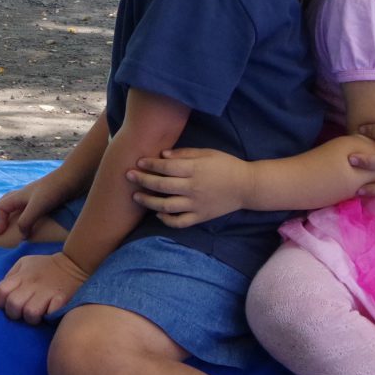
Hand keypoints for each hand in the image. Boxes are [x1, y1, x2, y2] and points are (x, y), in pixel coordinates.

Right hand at [0, 176, 67, 246]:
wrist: (74, 177)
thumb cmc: (53, 190)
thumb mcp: (36, 207)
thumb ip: (26, 221)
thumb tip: (22, 236)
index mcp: (20, 195)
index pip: (1, 207)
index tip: (1, 233)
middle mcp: (26, 194)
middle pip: (7, 200)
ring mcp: (37, 195)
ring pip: (18, 202)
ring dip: (12, 210)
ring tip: (11, 217)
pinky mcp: (48, 197)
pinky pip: (31, 205)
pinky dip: (25, 211)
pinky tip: (33, 216)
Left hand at [0, 249, 90, 324]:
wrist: (75, 263)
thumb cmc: (46, 266)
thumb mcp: (25, 263)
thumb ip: (12, 276)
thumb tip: (2, 294)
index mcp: (22, 276)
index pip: (0, 291)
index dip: (0, 302)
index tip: (7, 305)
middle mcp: (32, 283)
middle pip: (13, 305)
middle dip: (14, 313)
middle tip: (22, 312)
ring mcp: (47, 292)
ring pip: (30, 313)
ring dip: (31, 318)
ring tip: (37, 314)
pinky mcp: (62, 299)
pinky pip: (49, 314)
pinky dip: (48, 316)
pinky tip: (50, 311)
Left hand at [129, 148, 250, 226]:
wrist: (246, 186)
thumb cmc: (226, 165)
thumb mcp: (207, 153)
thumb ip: (185, 154)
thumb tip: (163, 155)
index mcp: (195, 170)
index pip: (166, 167)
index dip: (150, 164)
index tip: (139, 162)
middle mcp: (193, 188)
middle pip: (161, 185)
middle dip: (142, 180)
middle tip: (128, 175)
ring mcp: (196, 205)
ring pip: (166, 206)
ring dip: (148, 201)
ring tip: (136, 196)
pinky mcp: (200, 217)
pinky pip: (179, 222)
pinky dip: (166, 219)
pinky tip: (158, 213)